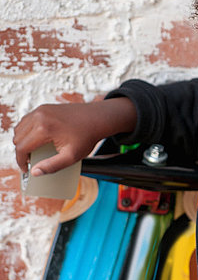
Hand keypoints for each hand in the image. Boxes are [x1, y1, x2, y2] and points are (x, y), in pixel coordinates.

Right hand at [13, 98, 136, 174]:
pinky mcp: (44, 107)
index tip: (26, 169)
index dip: (21, 161)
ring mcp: (41, 110)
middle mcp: (39, 116)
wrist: (97, 118)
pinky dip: (27, 131)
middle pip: (18, 137)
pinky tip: (36, 140)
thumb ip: (52, 166)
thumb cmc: (87, 137)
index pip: (21, 147)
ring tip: (33, 152)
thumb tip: (35, 172)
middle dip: (21, 152)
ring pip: (20, 128)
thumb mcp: (71, 156)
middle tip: (31, 161)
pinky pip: (27, 120)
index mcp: (43, 128)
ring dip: (23, 141)